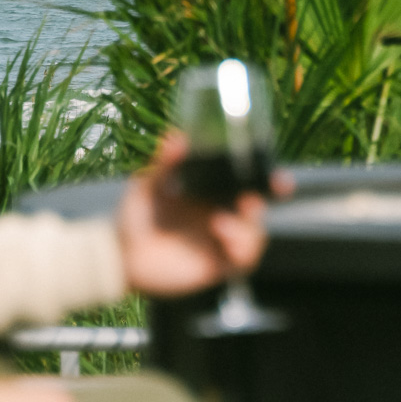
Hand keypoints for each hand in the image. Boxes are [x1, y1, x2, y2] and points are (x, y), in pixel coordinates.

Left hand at [115, 133, 283, 295]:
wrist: (120, 256)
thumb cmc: (135, 218)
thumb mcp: (147, 187)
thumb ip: (164, 164)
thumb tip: (177, 136)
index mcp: (211, 194)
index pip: (246, 184)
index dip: (268, 180)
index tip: (280, 178)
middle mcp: (221, 216)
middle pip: (257, 208)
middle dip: (262, 202)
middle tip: (248, 200)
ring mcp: (220, 242)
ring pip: (255, 234)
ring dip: (247, 228)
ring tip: (219, 224)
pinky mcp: (217, 266)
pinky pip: (243, 260)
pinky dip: (242, 248)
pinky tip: (222, 239)